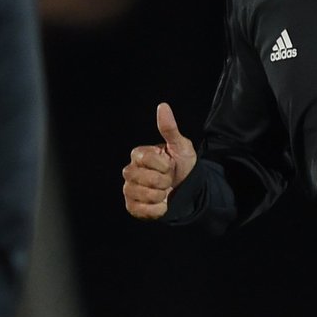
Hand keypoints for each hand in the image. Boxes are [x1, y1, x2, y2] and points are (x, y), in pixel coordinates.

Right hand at [121, 102, 198, 219]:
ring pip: (140, 194)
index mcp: (139, 154)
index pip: (147, 158)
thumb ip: (170, 129)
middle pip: (143, 178)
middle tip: (169, 180)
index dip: (163, 165)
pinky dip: (155, 209)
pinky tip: (162, 204)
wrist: (187, 190)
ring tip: (165, 192)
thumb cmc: (182, 166)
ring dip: (160, 196)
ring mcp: (129, 189)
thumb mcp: (181, 147)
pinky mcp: (132, 206)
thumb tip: (163, 106)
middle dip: (163, 181)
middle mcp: (130, 171)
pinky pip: (139, 210)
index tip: (170, 165)